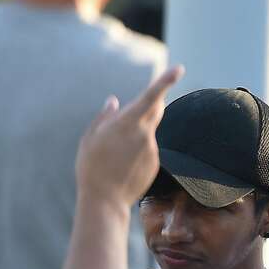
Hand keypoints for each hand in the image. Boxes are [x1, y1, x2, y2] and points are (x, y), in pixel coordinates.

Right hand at [75, 66, 183, 207]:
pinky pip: (148, 148)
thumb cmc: (92, 165)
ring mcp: (152, 148)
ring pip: (148, 131)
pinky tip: (122, 164)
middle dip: (150, 104)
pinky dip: (137, 150)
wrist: (105, 199)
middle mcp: (145, 133)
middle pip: (155, 109)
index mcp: (128, 123)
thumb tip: (115, 101)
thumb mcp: (90, 137)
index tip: (178, 69)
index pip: (151, 97)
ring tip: (115, 152)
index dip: (166, 81)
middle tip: (131, 114)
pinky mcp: (156, 161)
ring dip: (136, 133)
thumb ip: (105, 117)